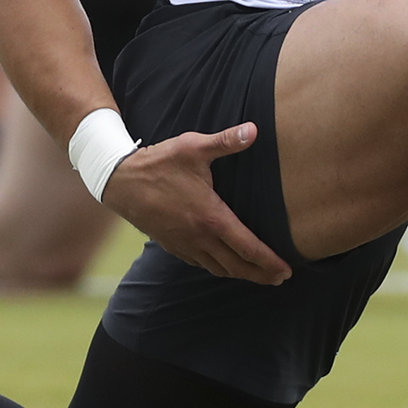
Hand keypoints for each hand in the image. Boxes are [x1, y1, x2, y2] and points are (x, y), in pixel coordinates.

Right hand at [99, 122, 290, 284]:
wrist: (119, 181)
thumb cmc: (158, 163)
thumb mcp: (193, 147)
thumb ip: (225, 141)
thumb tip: (254, 130)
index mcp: (211, 217)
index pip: (248, 248)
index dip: (270, 261)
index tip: (287, 270)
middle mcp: (199, 237)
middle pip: (237, 267)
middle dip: (261, 275)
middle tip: (279, 278)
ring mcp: (184, 245)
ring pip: (219, 269)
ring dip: (241, 274)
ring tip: (258, 274)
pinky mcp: (172, 245)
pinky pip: (201, 264)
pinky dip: (218, 268)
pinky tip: (224, 263)